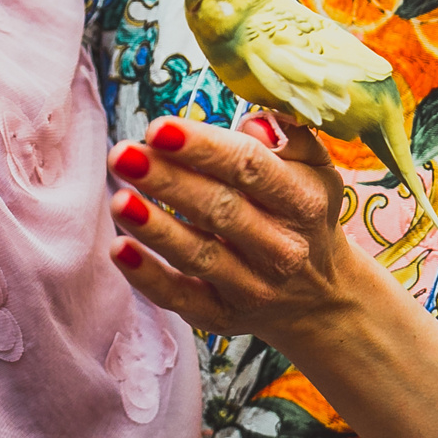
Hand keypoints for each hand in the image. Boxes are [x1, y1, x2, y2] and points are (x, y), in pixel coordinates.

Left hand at [106, 113, 356, 346]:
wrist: (320, 295)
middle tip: (123, 154)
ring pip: (198, 255)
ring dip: (155, 228)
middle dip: (168, 181)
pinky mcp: (221, 315)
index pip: (251, 169)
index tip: (159, 128)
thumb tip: (254, 121)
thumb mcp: (315, 171)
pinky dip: (148, 276)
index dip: (204, 148)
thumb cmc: (302, 215)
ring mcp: (251, 287)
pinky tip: (119, 249)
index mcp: (302, 202)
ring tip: (118, 199)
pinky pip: (180, 296)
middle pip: (219, 210)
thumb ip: (290, 137)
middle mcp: (281, 248)